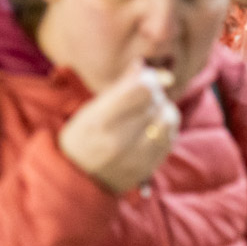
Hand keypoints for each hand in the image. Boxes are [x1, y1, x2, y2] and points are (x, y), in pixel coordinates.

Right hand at [57, 64, 180, 194]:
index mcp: (100, 121)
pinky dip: (166, 127)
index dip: (149, 79)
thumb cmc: (81, 138)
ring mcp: (136, 157)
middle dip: (154, 93)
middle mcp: (120, 140)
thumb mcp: (91, 110)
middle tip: (143, 94)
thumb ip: (120, 88)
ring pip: (167, 119)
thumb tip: (143, 65)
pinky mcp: (148, 167)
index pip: (141, 90)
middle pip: (156, 102)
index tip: (147, 78)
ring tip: (150, 111)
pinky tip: (155, 126)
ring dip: (163, 109)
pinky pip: (170, 138)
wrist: (76, 179)